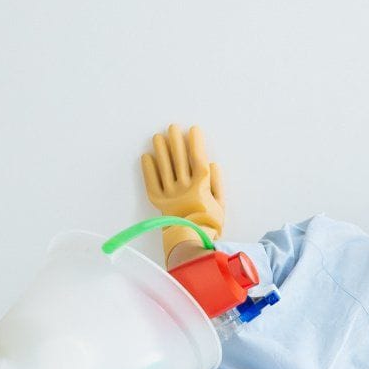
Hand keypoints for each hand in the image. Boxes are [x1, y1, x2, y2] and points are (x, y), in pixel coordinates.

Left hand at [141, 123, 225, 256]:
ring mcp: (170, 193)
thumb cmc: (210, 224)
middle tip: (172, 127)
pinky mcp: (159, 201)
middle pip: (179, 159)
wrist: (193, 241)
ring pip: (164, 167)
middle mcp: (184, 187)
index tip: (193, 130)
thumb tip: (212, 165)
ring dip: (161, 150)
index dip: (196, 143)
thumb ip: (218, 184)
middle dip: (176, 140)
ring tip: (158, 137)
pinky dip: (148, 169)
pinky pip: (151, 182)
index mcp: (201, 186)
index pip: (197, 159)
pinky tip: (146, 156)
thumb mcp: (221, 204)